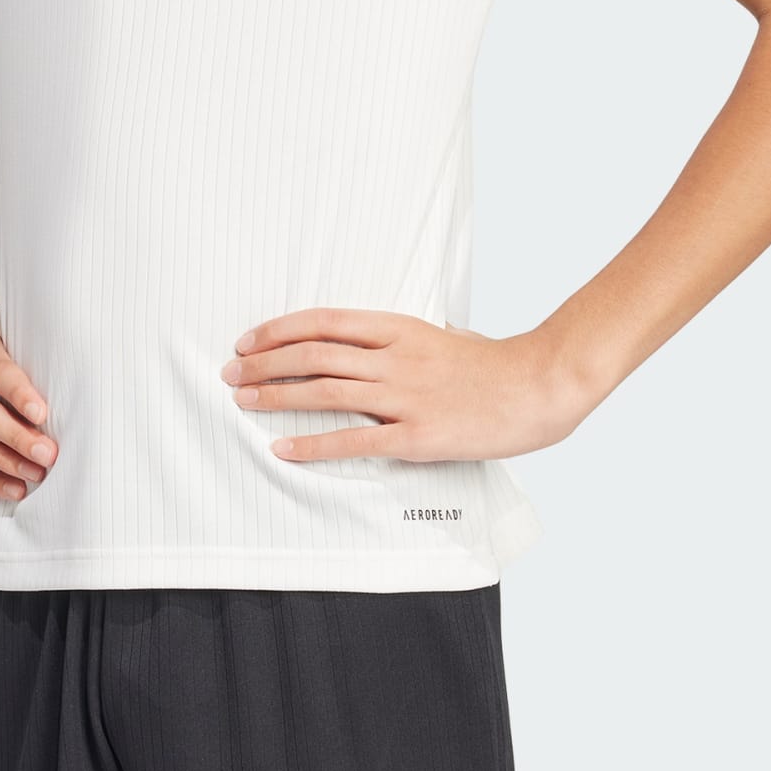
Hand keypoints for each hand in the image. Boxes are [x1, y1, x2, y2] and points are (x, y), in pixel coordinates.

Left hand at [220, 307, 581, 464]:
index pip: (324, 321)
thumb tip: (390, 339)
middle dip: (264, 363)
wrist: (539, 386)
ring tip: (242, 400)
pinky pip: (354, 441)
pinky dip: (313, 445)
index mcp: (400, 328)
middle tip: (231, 372)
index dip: (279, 329)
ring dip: (276, 396)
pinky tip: (283, 448)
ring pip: (325, 391)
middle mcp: (395, 357)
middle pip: (314, 354)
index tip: (247, 339)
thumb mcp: (449, 336)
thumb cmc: (496, 364)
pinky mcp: (417, 435)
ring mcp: (405, 396)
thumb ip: (412, 339)